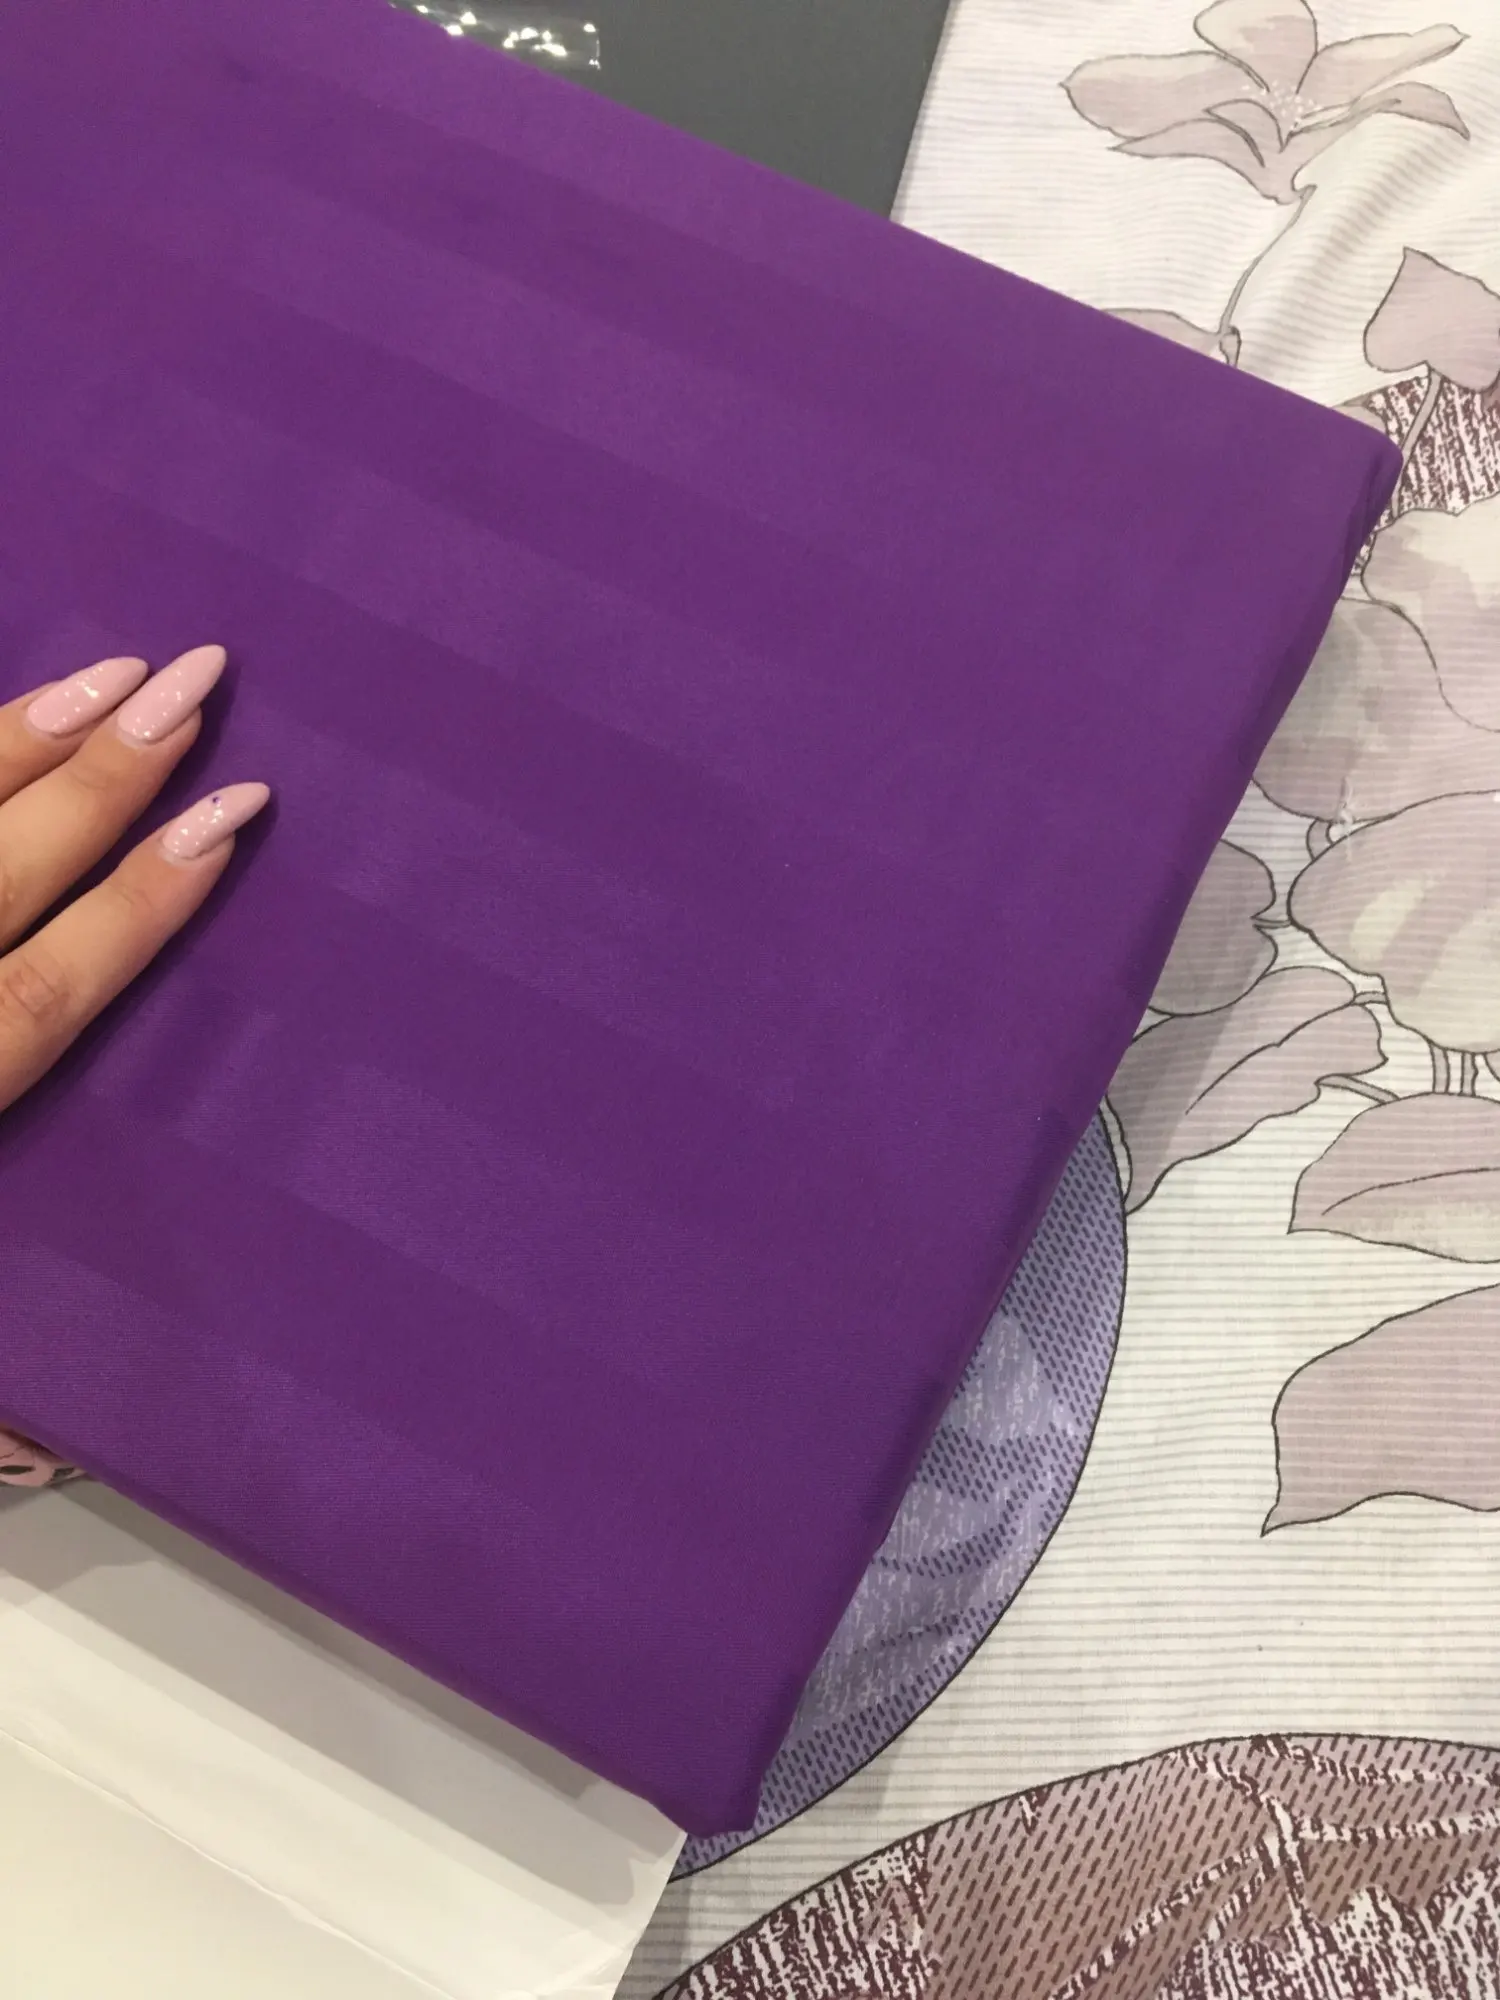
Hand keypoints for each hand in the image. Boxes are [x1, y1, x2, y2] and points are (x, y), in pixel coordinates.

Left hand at [0, 646, 268, 1113]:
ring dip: (23, 741)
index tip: (235, 814)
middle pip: (12, 870)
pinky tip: (7, 715)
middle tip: (191, 686)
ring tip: (110, 677)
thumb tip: (121, 1133)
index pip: (54, 985)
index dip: (148, 901)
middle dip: (109, 780)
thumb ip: (8, 1119)